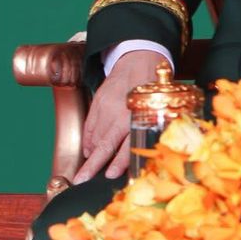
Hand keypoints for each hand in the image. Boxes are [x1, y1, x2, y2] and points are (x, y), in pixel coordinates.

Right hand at [73, 49, 165, 184]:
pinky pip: (89, 126)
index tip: (110, 175)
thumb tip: (144, 155)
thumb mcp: (159, 107)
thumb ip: (151, 130)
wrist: (140, 59)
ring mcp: (106, 107)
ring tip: (88, 168)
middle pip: (105, 145)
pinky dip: (89, 139)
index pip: (128, 144)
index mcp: (140, 117)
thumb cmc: (155, 87)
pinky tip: (90, 149)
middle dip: (92, 165)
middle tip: (81, 180)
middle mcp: (121, 113)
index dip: (119, 162)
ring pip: (94, 137)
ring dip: (91, 154)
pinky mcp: (97, 102)